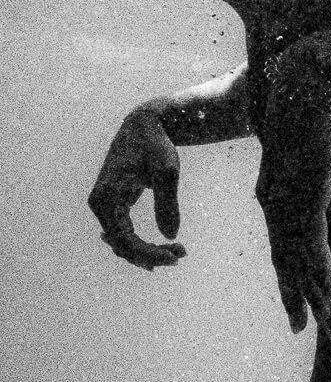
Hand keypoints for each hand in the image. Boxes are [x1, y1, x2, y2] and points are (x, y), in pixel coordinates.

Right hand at [88, 108, 186, 269]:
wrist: (144, 125)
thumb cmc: (156, 145)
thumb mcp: (167, 171)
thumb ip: (168, 203)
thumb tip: (169, 235)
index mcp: (107, 196)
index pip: (124, 240)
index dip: (150, 254)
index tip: (176, 256)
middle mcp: (99, 203)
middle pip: (122, 246)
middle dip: (152, 255)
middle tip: (181, 253)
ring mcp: (102, 206)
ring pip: (122, 244)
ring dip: (148, 253)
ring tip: (177, 252)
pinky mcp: (111, 206)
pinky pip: (123, 235)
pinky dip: (142, 245)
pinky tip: (162, 251)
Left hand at [255, 40, 330, 333]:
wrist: (307, 83)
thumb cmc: (314, 115)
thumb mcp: (319, 164)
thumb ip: (325, 194)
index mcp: (277, 199)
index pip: (286, 248)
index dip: (292, 279)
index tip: (295, 308)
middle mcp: (278, 207)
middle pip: (286, 262)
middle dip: (294, 297)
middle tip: (298, 328)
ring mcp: (290, 204)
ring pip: (300, 262)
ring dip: (310, 295)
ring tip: (317, 322)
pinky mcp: (307, 195)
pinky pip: (314, 245)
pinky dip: (321, 273)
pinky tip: (329, 297)